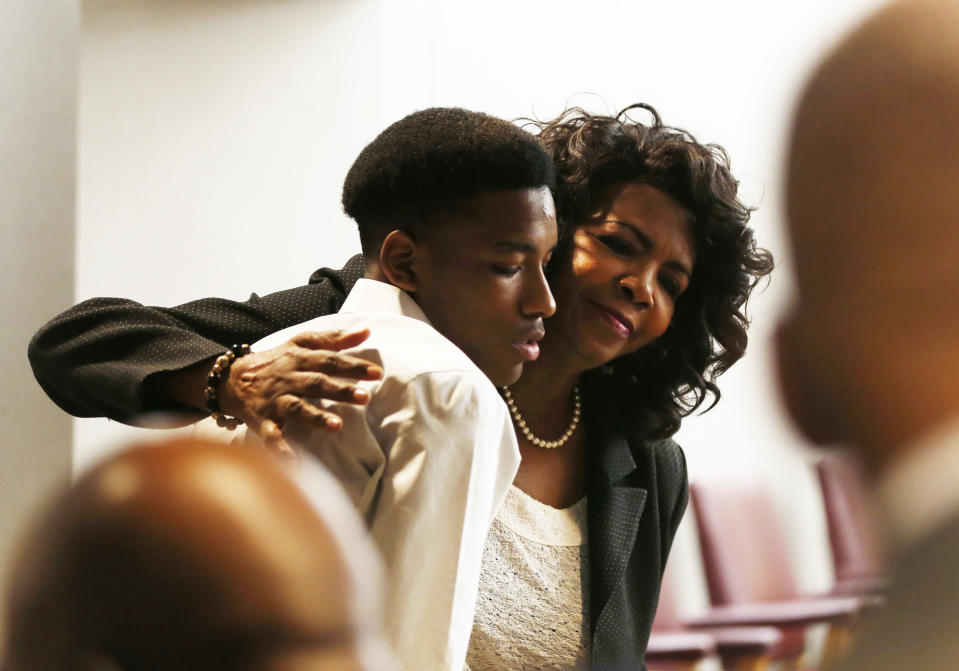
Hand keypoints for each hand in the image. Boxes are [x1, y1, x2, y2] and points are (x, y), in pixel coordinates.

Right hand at [217, 329, 381, 455]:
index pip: (329, 360)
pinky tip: (296, 462)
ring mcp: (275, 401)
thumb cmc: (276, 361)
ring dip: (316, 417)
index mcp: (299, 359)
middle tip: (364, 397)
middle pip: (316, 383)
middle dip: (340, 390)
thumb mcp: (301, 343)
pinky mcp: (263, 421)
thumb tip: (367, 332)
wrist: (231, 380)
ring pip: (296, 408)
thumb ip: (334, 339)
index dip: (353, 366)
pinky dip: (281, 449)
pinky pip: (272, 436)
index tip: (377, 373)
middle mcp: (288, 378)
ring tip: (337, 426)